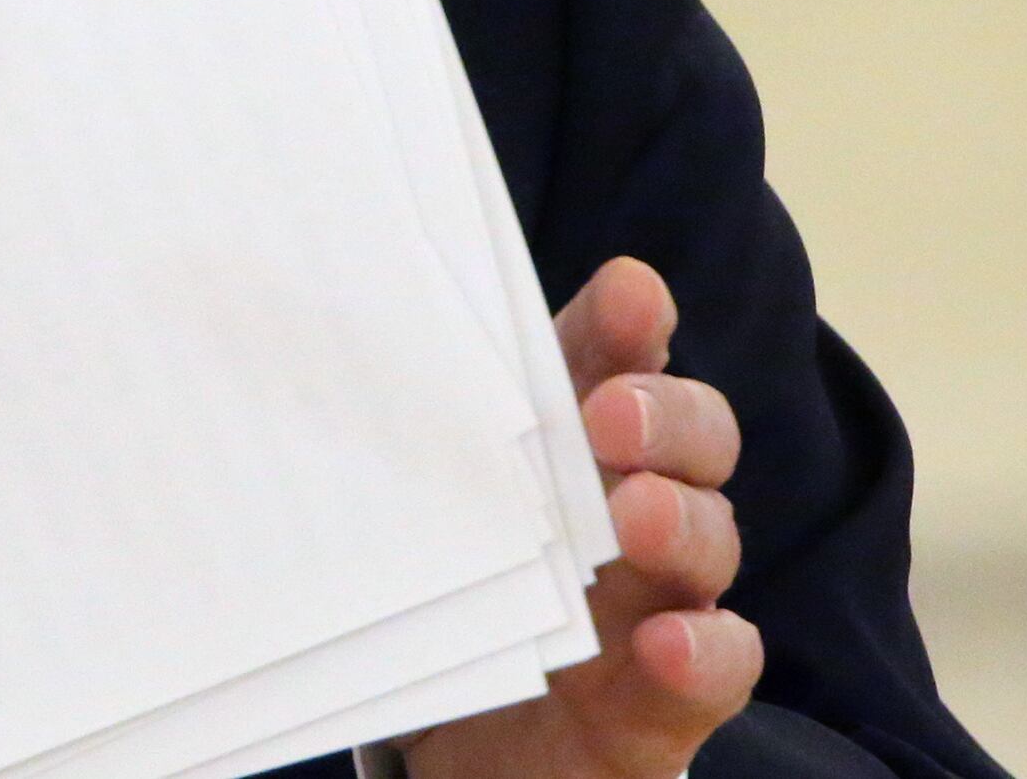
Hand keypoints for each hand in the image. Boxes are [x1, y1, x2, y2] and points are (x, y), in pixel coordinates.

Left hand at [406, 258, 761, 778]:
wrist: (468, 740)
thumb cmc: (449, 591)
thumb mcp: (421, 509)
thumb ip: (400, 444)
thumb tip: (307, 363)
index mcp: (568, 438)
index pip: (611, 357)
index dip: (627, 323)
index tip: (628, 291)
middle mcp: (632, 502)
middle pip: (689, 435)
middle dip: (663, 414)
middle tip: (608, 416)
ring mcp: (662, 597)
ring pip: (710, 538)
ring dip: (681, 520)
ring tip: (635, 516)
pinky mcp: (668, 696)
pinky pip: (719, 665)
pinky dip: (704, 652)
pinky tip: (670, 641)